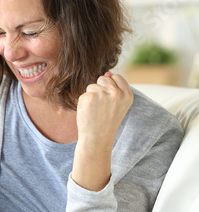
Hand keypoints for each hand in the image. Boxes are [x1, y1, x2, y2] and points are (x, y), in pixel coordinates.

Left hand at [72, 72, 133, 190]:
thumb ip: (115, 88)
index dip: (110, 86)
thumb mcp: (117, 104)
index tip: (110, 100)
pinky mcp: (89, 97)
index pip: (116, 77)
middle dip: (99, 90)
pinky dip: (83, 103)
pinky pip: (83, 94)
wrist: (97, 139)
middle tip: (102, 107)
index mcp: (128, 95)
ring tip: (96, 111)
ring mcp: (103, 94)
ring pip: (91, 86)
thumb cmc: (106, 121)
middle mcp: (117, 93)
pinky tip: (89, 113)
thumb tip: (107, 72)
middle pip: (102, 78)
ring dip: (91, 97)